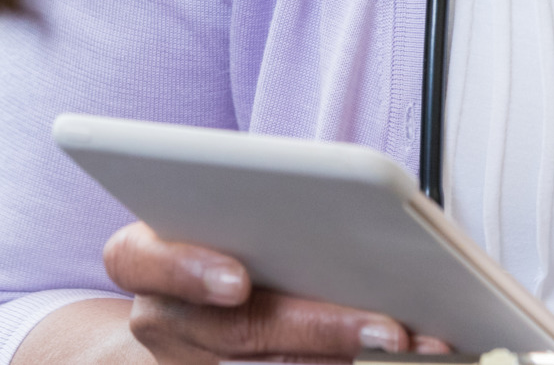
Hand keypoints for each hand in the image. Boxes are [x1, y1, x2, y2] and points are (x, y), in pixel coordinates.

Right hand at [100, 220, 452, 362]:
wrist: (182, 304)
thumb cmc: (214, 239)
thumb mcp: (218, 209)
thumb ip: (254, 205)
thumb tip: (345, 209)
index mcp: (141, 258)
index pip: (141, 259)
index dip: (187, 269)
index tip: (238, 282)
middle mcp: (159, 320)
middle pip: (236, 333)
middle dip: (321, 330)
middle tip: (388, 330)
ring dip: (346, 363)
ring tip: (412, 352)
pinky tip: (390, 363)